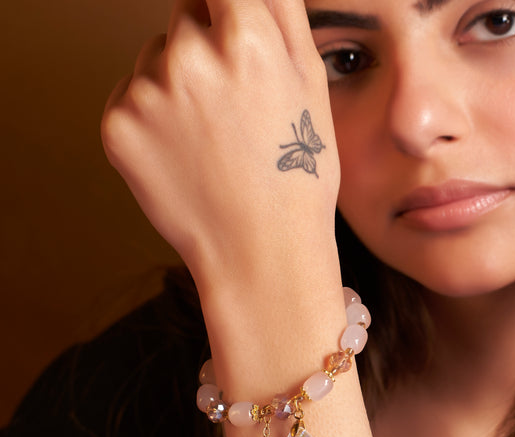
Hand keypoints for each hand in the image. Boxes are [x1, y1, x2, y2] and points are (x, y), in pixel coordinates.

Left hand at [101, 0, 339, 295]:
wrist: (261, 251)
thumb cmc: (296, 175)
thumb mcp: (311, 87)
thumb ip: (282, 14)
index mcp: (245, 38)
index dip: (229, 15)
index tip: (232, 40)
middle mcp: (188, 55)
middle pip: (186, 20)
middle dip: (206, 50)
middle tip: (235, 112)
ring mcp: (147, 92)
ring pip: (155, 60)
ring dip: (176, 85)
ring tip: (212, 142)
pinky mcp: (118, 126)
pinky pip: (131, 98)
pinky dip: (152, 119)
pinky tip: (186, 156)